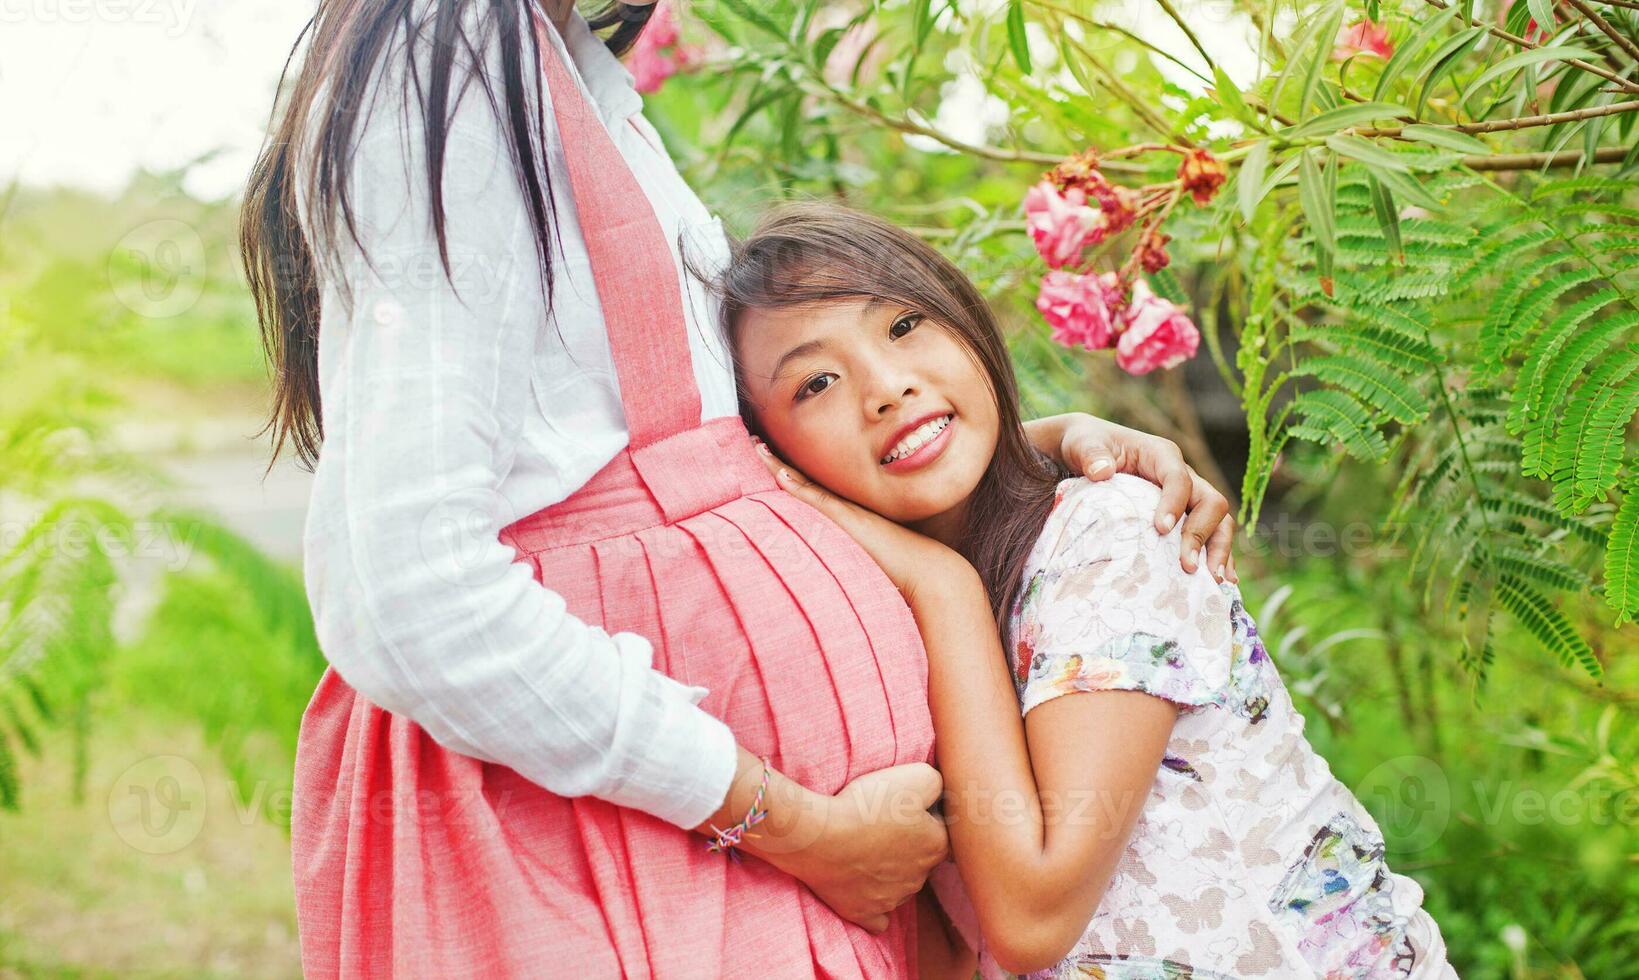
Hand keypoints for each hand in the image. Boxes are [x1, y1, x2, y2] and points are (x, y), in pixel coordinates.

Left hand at [753, 437, 961, 604]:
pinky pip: (817, 500)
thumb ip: (853, 549)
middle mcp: (844, 506)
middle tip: (752, 441)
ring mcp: (846, 511)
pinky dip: (798, 488)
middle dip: (777, 460)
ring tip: (756, 447)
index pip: (810, 485)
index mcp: (846, 512)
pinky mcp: (849, 521)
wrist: (926, 569)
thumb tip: (836, 558)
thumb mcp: (870, 551)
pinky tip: (780, 475)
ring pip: (806, 483)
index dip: (787, 469)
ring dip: (780, 465)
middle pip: (803, 478)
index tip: (765, 453)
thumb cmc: (902, 565)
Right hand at [780, 762, 950, 934]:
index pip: (942, 829)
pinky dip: (875, 906)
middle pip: (920, 859)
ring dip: (889, 870)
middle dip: (907, 844)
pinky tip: (865, 889)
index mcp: (935, 846)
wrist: (819, 838)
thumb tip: (942, 792)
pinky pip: (879, 918)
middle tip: (880, 823)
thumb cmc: (866, 806)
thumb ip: (938, 784)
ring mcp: (892, 899)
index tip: (903, 806)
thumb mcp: (915, 776)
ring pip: (901, 886)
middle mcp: (919, 878)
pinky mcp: (864, 913)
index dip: (924, 814)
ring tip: (864, 847)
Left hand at [1029, 413, 1236, 583]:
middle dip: (1202, 534)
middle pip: (1211, 502)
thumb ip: (1091, 455)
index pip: (1179, 478)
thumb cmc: (1087, 446)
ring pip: (1219, 521)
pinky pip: (1211, 536)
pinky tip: (1219, 583)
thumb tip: (1101, 472)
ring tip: (1212, 581)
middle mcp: (1184, 476)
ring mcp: (1188, 498)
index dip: (1174, 503)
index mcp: (1162, 456)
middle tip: (1186, 565)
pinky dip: (1217, 557)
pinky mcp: (1186, 517)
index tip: (1161, 530)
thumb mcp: (1083, 444)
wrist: (1089, 452)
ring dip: (1218, 550)